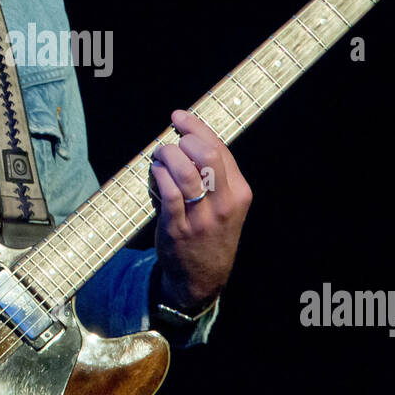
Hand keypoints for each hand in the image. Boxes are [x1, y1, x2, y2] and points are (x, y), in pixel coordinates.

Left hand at [150, 109, 252, 310]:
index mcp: (240, 193)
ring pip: (185, 171)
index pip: (220, 149)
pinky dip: (158, 176)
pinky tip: (155, 173)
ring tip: (159, 156)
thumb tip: (187, 138)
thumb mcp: (225, 205)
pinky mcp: (178, 229)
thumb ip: (214, 175)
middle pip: (207, 155)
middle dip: (184, 139)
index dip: (197, 128)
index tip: (179, 117)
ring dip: (167, 156)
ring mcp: (201, 218)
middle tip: (171, 142)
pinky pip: (167, 193)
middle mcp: (224, 204)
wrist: (202, 277)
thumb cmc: (210, 233)